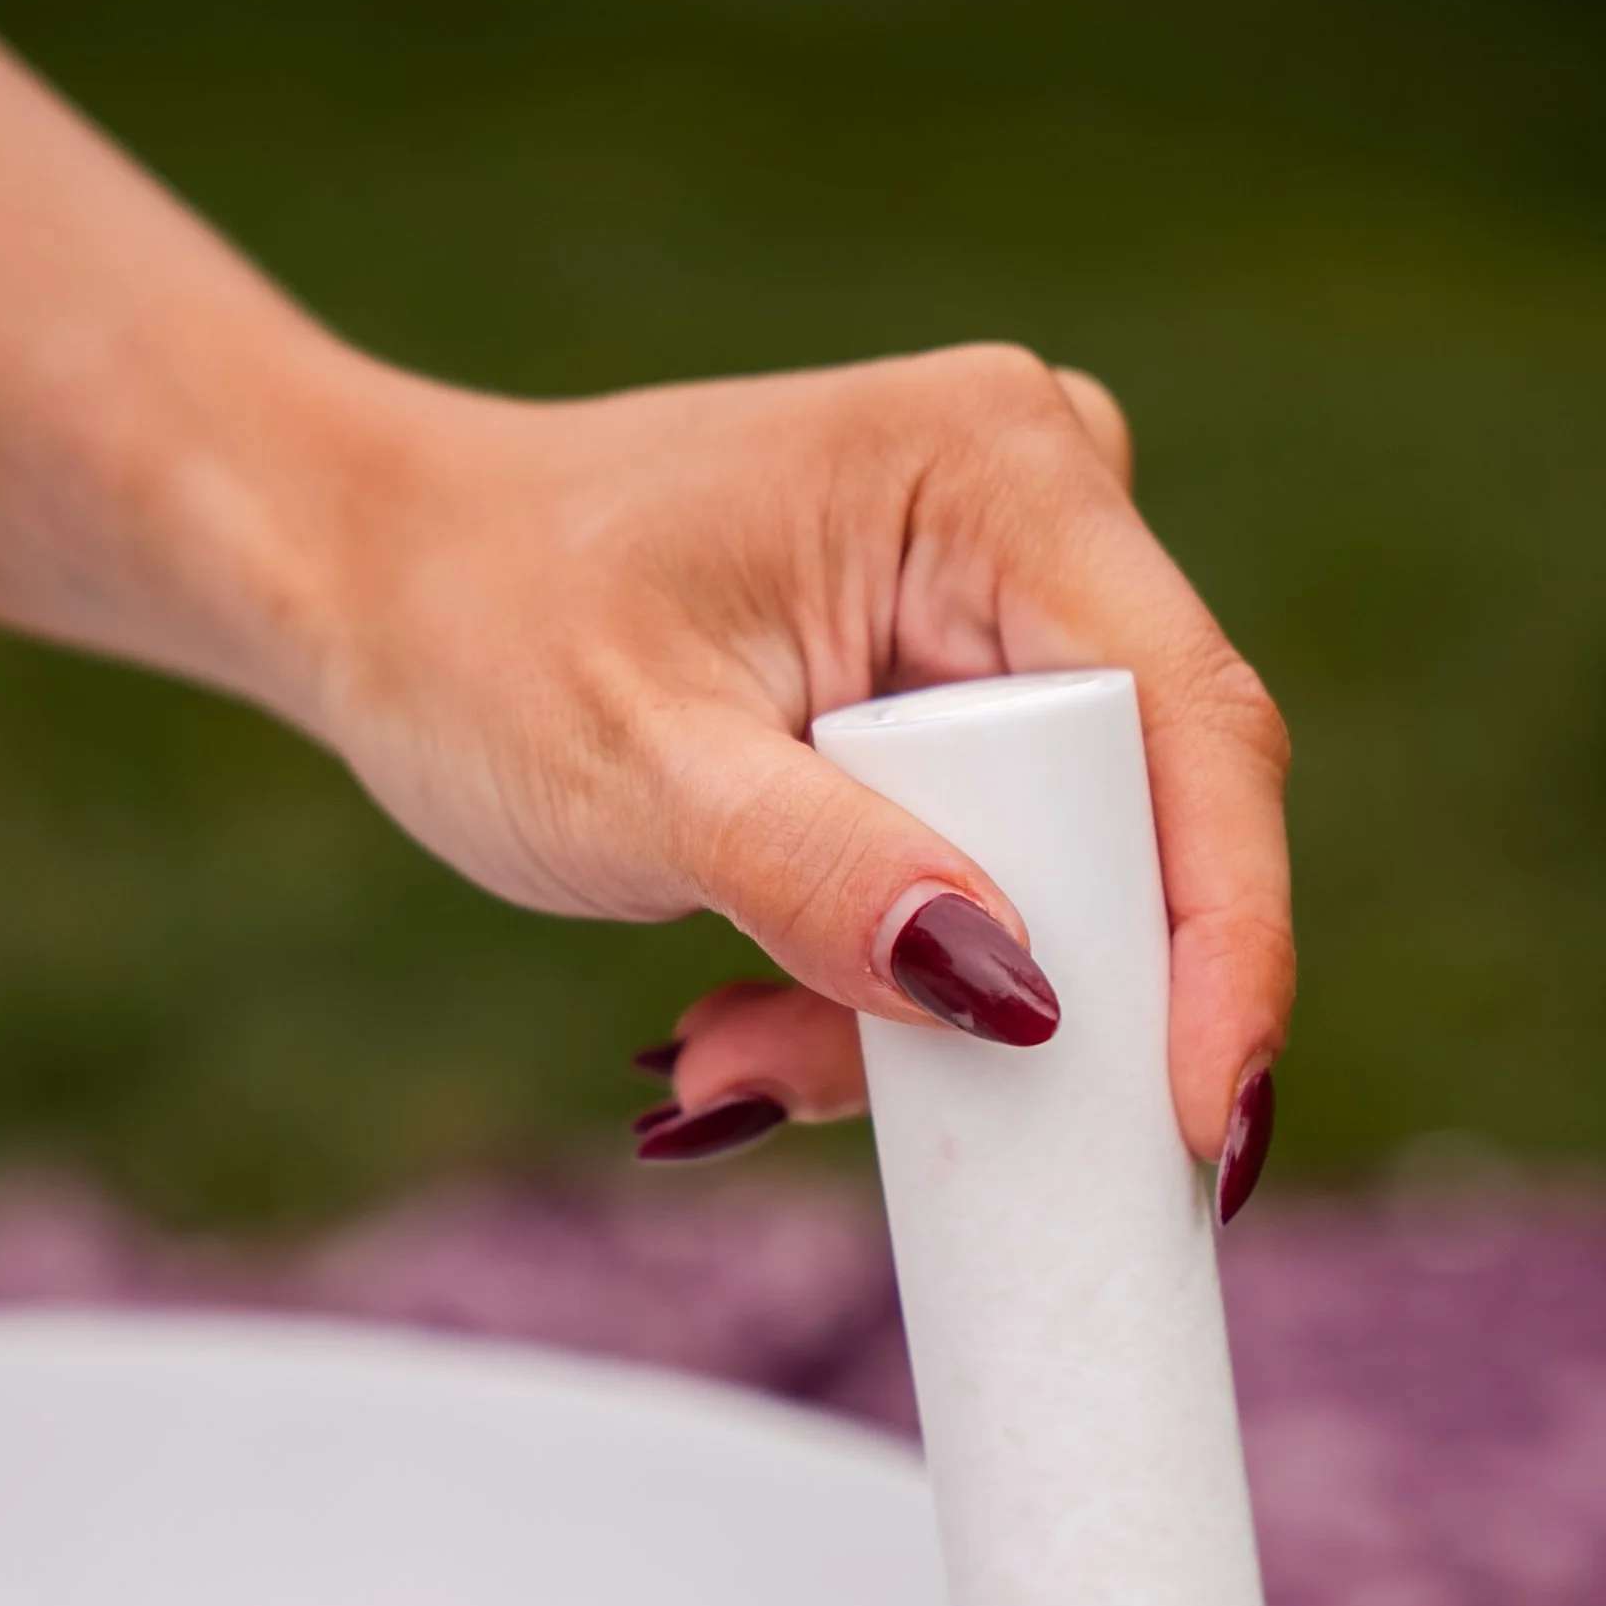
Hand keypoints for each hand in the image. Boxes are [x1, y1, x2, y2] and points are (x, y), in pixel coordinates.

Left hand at [308, 349, 1291, 1198]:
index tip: (1199, 1132)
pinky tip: (741, 1008)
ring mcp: (1015, 608)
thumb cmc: (480, 637)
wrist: (381, 585)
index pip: (1193, 734)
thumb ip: (822, 880)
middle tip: (773, 1081)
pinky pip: (996, 894)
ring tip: (714, 1048)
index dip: (1224, 945)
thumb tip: (1016, 997)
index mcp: (1001, 472)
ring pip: (1062, 895)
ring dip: (906, 1024)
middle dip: (1000, 1012)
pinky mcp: (969, 697)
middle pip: (1143, 833)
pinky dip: (878, 990)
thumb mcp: (637, 774)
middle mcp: (1046, 515)